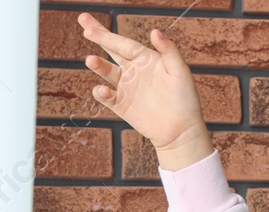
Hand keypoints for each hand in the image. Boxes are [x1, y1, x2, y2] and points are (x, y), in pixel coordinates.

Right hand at [77, 13, 208, 156]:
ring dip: (98, 65)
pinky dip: (101, 93)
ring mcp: (127, 88)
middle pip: (112, 50)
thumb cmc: (185, 99)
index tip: (91, 29)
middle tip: (83, 21)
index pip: (124, 44)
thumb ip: (169, 51)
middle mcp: (134, 70)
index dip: (108, 35)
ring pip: (107, 72)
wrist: (181, 131)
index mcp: (146, 59)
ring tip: (90, 60)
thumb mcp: (180, 72)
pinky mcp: (122, 105)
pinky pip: (107, 97)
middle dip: (98, 36)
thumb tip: (155, 31)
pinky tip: (101, 90)